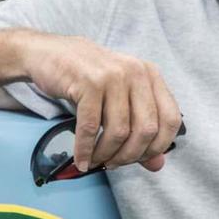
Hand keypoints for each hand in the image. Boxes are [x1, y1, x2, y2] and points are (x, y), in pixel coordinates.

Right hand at [24, 33, 181, 173]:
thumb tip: (157, 165)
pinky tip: (82, 159)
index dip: (157, 146)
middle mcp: (136, 72)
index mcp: (150, 75)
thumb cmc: (85, 78)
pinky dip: (85, 149)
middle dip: (130, 155)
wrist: (48, 53)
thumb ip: (140, 130)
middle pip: (147, 129)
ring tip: (96, 161)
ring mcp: (113, 76)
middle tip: (114, 164)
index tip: (138, 159)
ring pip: (119, 131)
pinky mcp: (89, 83)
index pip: (170, 119)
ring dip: (106, 154)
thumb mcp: (118, 99)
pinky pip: (91, 127)